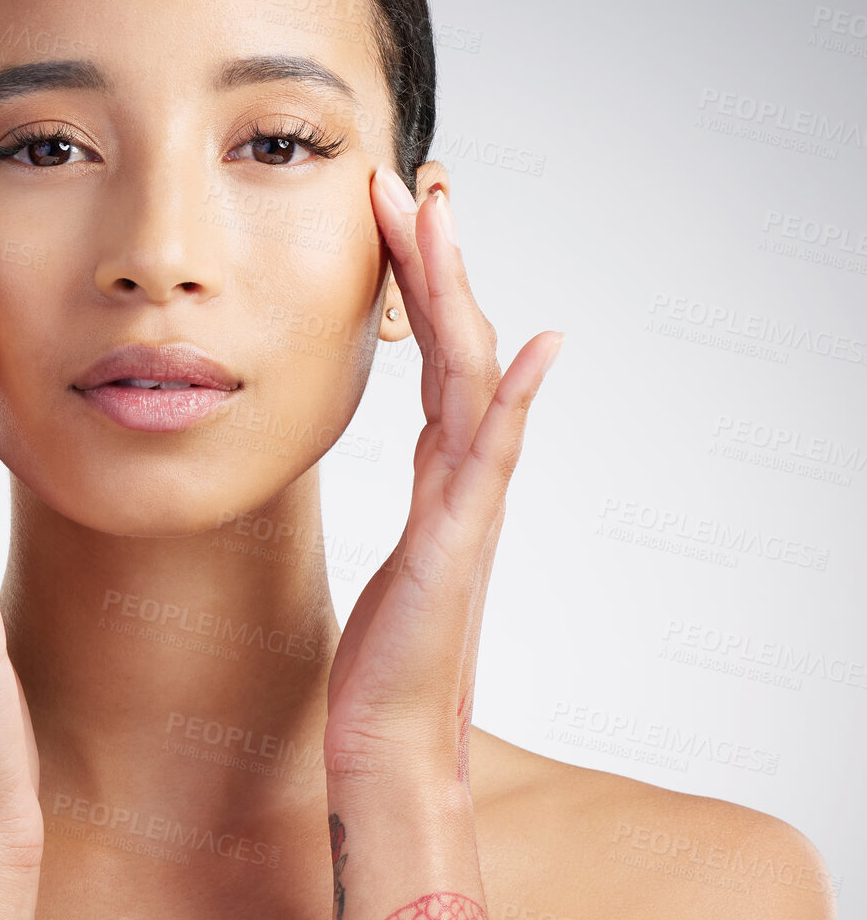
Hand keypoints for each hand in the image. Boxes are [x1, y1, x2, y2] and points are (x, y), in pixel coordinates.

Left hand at [325, 170, 562, 788]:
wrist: (392, 738)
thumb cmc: (388, 653)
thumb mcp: (398, 551)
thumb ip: (425, 493)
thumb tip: (431, 448)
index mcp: (441, 471)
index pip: (433, 352)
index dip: (414, 281)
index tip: (384, 214)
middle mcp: (463, 474)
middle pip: (455, 342)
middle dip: (430, 259)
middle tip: (404, 181)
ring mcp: (467, 504)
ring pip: (469, 375)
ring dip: (453, 292)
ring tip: (438, 215)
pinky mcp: (458, 542)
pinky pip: (492, 455)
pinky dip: (515, 397)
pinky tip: (536, 346)